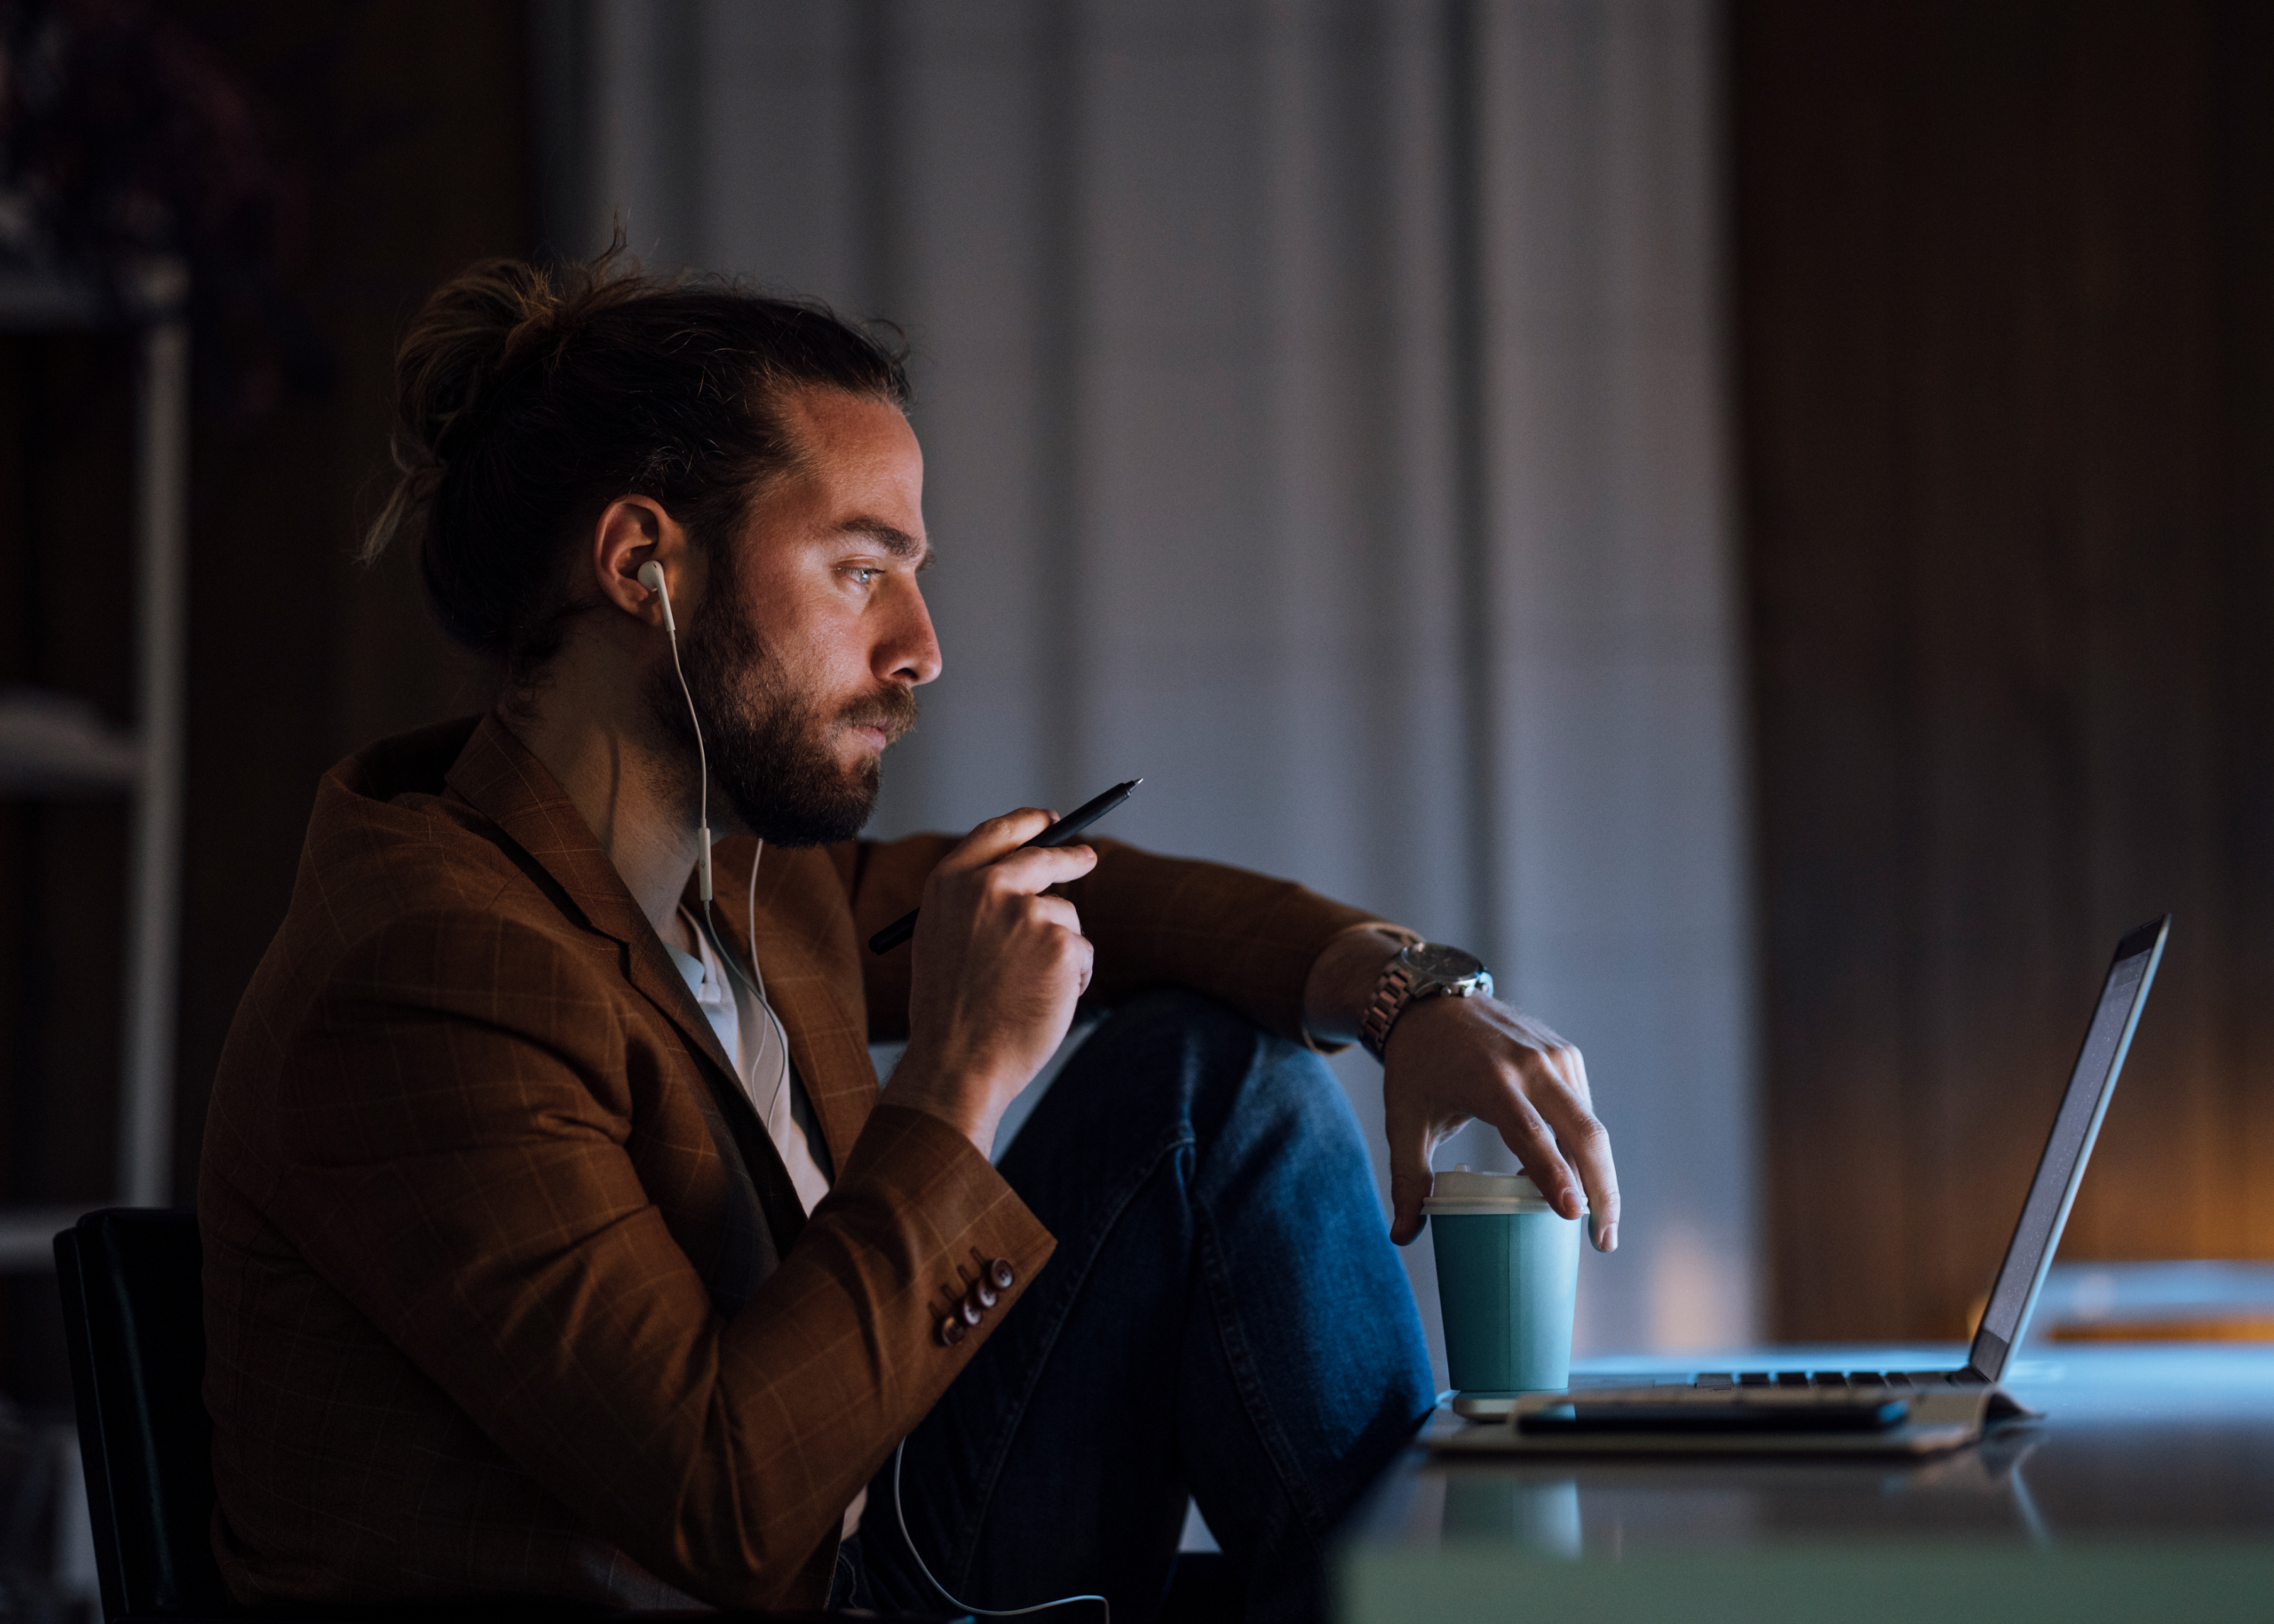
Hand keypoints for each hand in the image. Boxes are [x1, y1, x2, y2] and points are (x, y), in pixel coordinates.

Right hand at [887, 809, 1096, 1156]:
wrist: (957, 1063)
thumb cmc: (948, 1013)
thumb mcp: (942, 941)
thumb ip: (973, 904)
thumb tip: (1025, 880)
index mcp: (949, 884)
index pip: (996, 833)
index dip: (1026, 823)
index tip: (1049, 821)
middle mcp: (988, 887)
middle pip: (1044, 856)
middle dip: (1070, 855)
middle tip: (1088, 857)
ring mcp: (1027, 912)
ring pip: (1065, 916)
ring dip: (1060, 949)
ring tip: (1028, 990)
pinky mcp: (1061, 943)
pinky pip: (1081, 952)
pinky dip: (1073, 977)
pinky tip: (1042, 1002)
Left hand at [1380, 995, 1618, 1251]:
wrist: (1431, 1003)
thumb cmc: (1416, 1065)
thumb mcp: (1404, 1121)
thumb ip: (1407, 1179)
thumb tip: (1403, 1236)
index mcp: (1490, 1079)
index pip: (1531, 1134)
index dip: (1554, 1175)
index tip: (1573, 1215)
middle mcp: (1531, 1064)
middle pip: (1583, 1133)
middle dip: (1603, 1190)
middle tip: (1604, 1242)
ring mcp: (1554, 1055)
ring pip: (1590, 1124)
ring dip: (1598, 1174)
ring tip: (1592, 1222)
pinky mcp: (1566, 1054)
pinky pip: (1584, 1108)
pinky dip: (1583, 1146)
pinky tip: (1570, 1177)